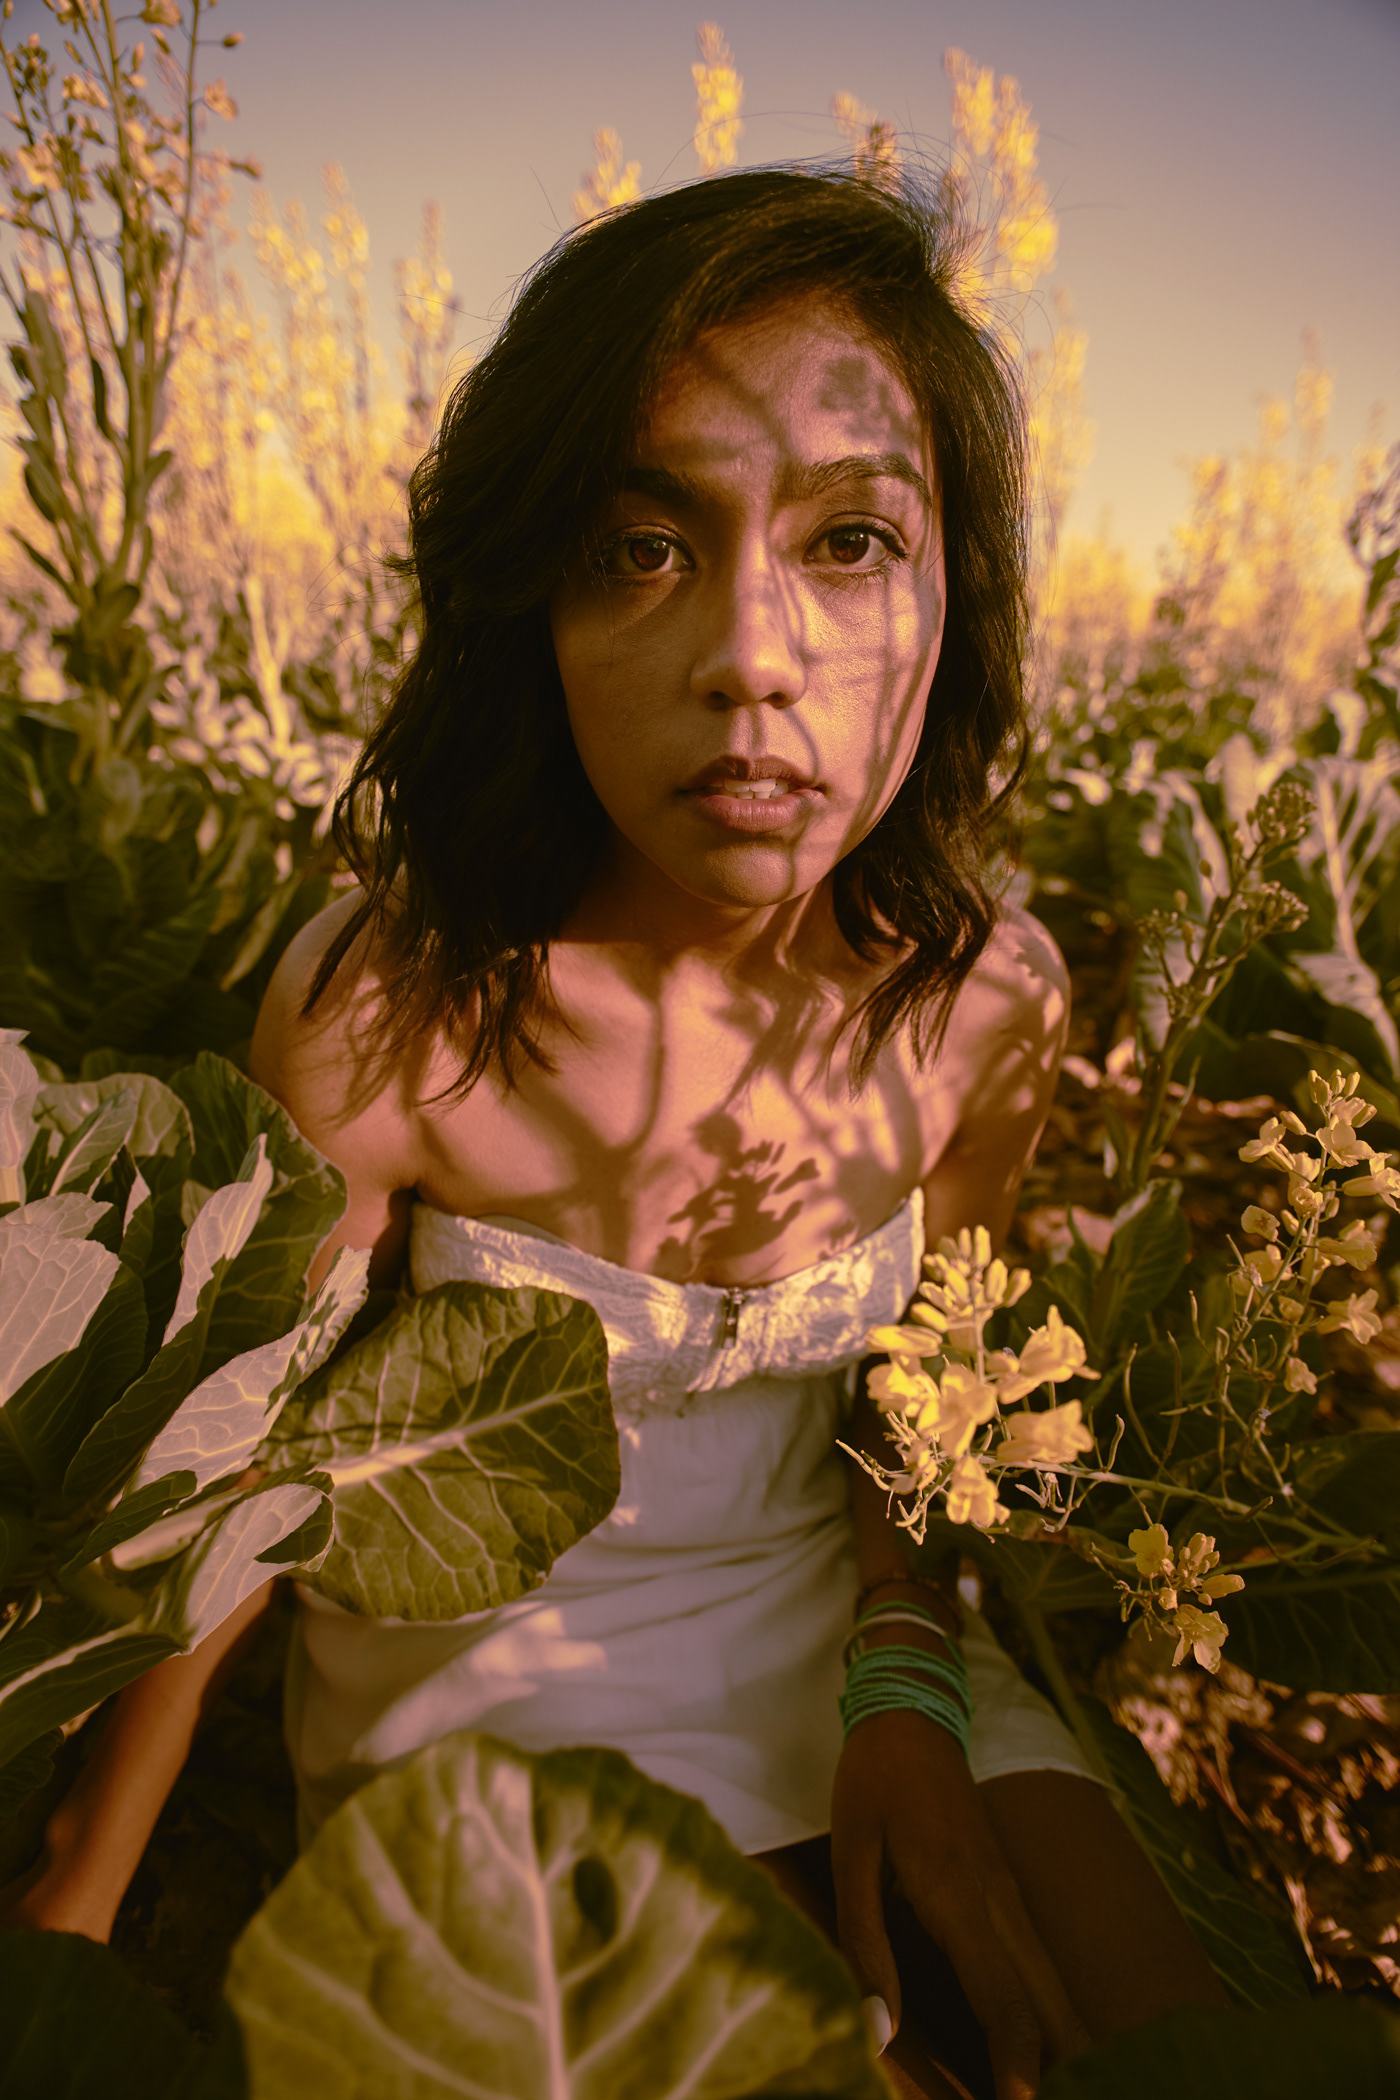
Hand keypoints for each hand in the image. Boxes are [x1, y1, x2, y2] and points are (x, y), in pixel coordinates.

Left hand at [831, 1707, 1089, 2099]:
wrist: (912, 1711)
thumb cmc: (873, 1781)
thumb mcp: (852, 1856)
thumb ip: (865, 1944)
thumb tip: (879, 2033)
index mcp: (959, 1895)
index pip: (1003, 1998)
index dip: (1017, 2063)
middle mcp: (999, 1902)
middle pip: (1045, 2003)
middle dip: (1057, 2068)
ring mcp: (1010, 1896)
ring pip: (1050, 1986)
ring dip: (1060, 2046)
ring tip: (1056, 2091)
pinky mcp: (1006, 1893)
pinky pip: (1037, 1966)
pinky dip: (1048, 2014)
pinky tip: (1049, 2051)